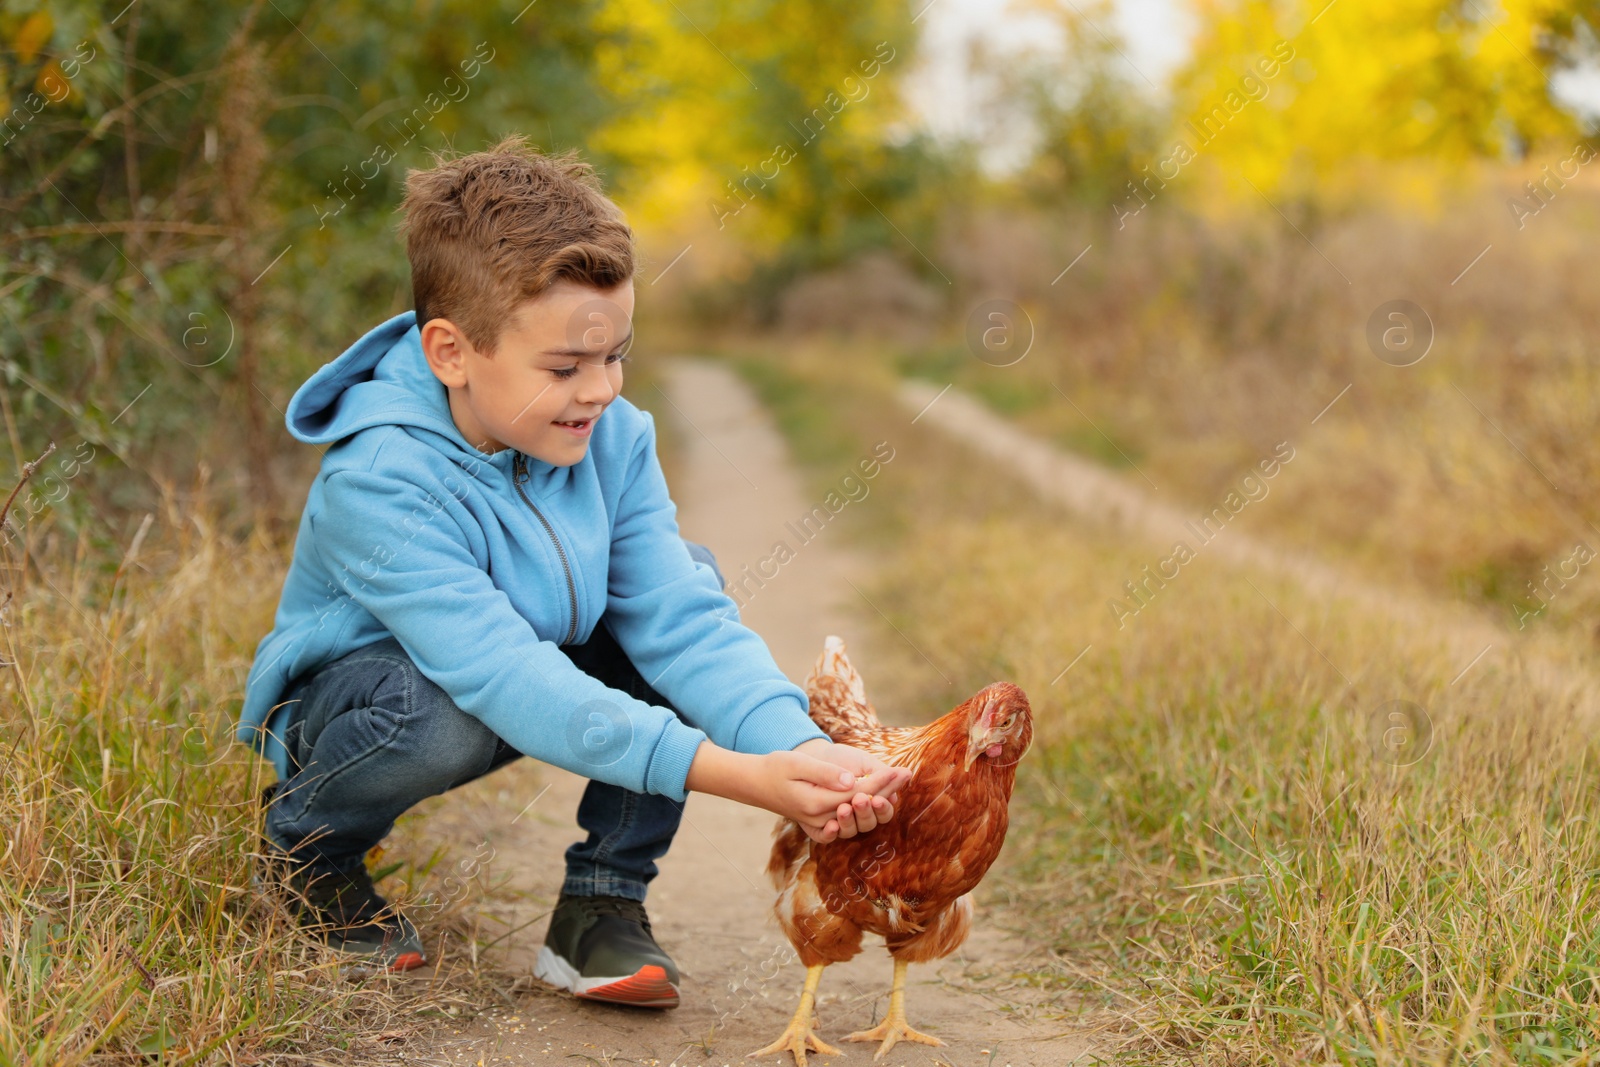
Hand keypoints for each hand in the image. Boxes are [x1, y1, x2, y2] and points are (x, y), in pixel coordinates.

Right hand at [682, 741, 910, 844]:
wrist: (754, 783)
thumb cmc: (775, 768)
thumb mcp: (797, 763)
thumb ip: (825, 774)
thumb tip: (852, 781)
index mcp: (816, 802)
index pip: (858, 793)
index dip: (882, 781)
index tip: (901, 770)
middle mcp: (819, 818)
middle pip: (861, 806)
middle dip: (886, 791)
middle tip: (906, 775)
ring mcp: (817, 824)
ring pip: (855, 818)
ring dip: (876, 804)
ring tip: (894, 788)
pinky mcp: (816, 824)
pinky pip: (843, 827)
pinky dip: (858, 818)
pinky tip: (871, 807)